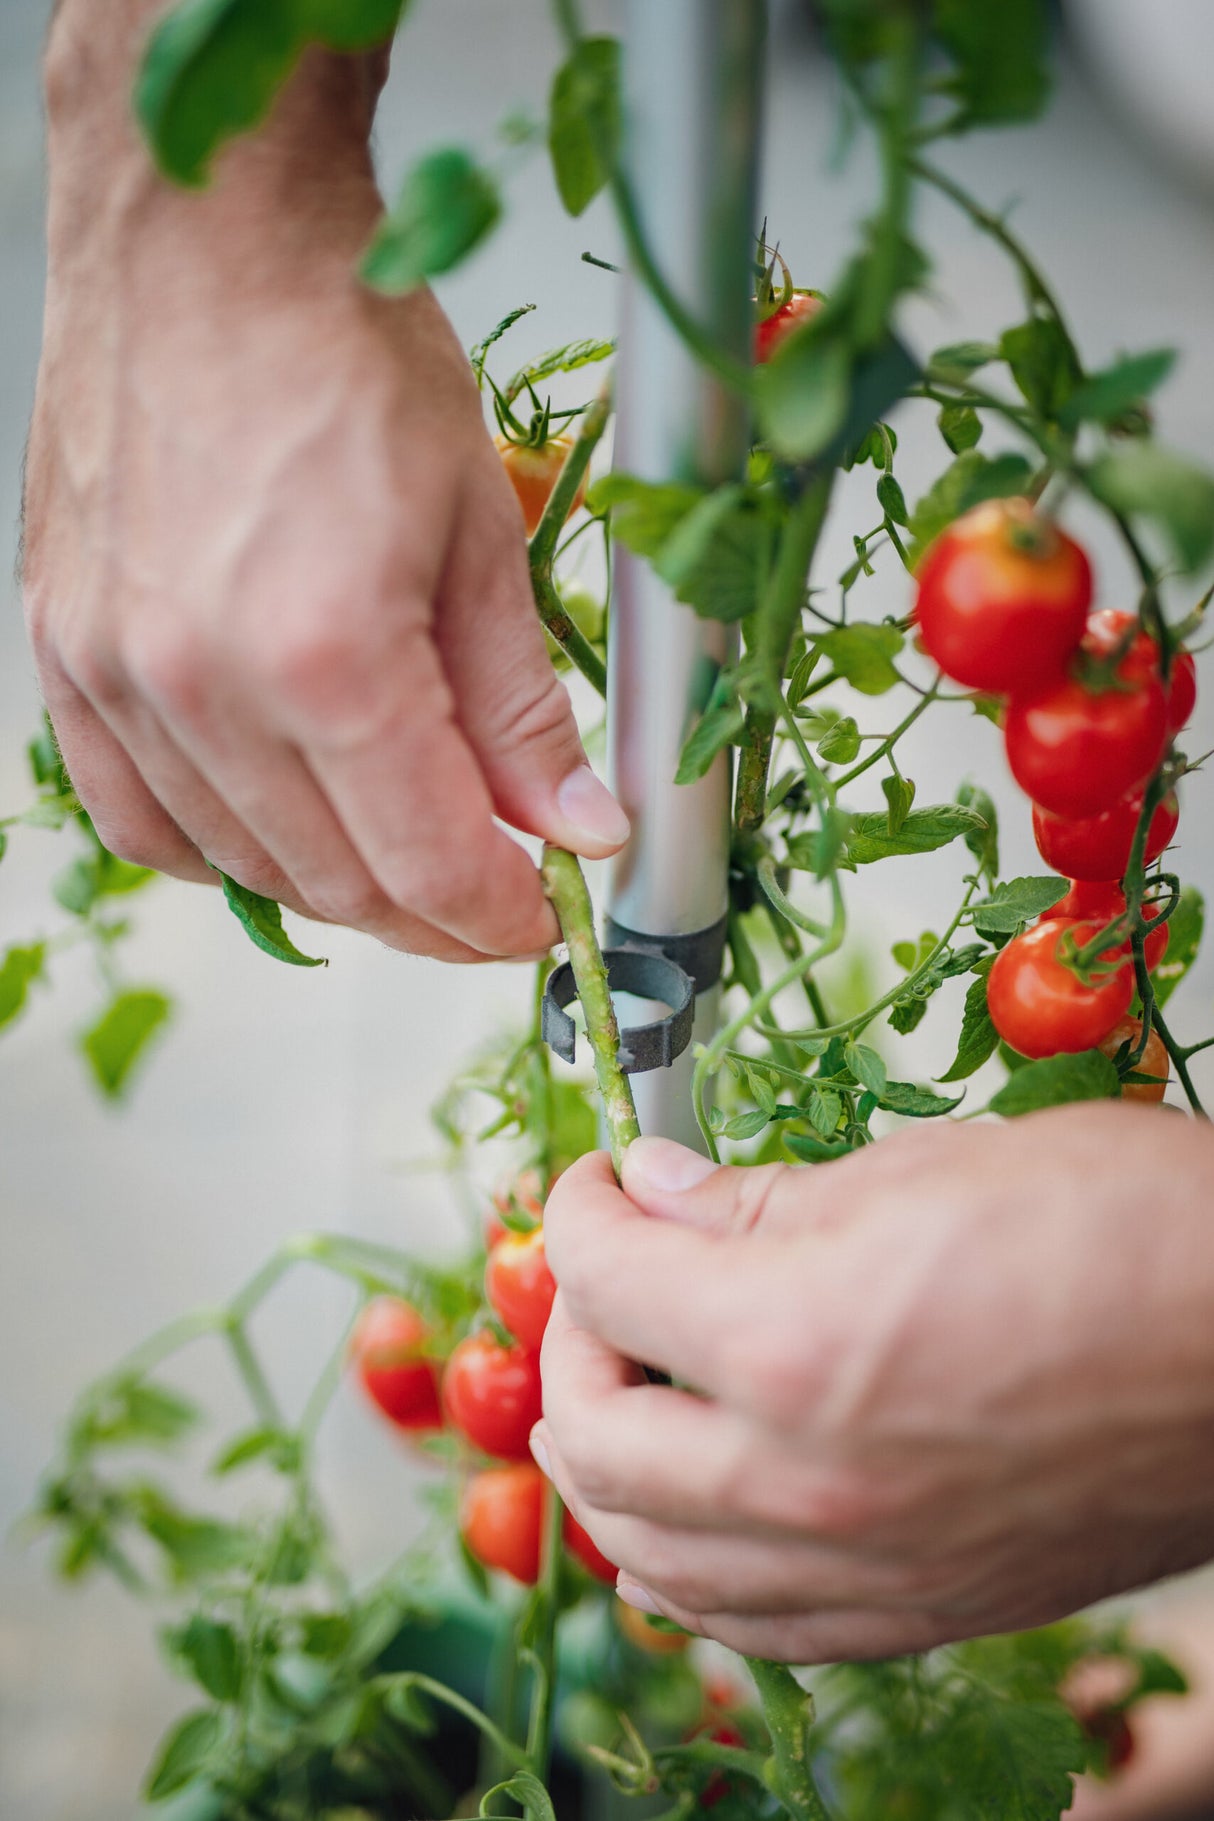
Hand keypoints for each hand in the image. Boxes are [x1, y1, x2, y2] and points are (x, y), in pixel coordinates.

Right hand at [25, 20, 625, 962]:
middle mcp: (202, 683)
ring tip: (402, 857)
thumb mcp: (479, 530)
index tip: (541, 916)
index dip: (499, 916)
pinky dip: (219, 848)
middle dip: (433, 914)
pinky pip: (136, 816)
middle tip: (491, 895)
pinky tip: (276, 829)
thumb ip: (522, 708)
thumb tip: (573, 825)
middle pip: (336, 882)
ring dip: (337, 887)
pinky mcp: (70, 651)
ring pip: (241, 864)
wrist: (205, 236)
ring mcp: (118, 673)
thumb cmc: (341, 345)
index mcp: (326, 654)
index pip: (428, 860)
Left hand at [534, 1111, 1213, 1661]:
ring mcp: (861, 1568)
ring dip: (603, 1465)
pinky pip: (748, 1627)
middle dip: (572, 1336)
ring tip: (616, 1392)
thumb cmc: (1126, 1236)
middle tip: (604, 1276)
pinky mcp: (915, 1613)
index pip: (607, 1276)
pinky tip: (688, 1516)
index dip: (581, 1210)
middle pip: (595, 1433)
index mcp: (791, 1345)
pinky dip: (684, 1567)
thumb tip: (657, 1195)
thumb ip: (757, 1201)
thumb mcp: (919, 1169)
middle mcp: (805, 1483)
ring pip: (650, 1557)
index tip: (600, 1183)